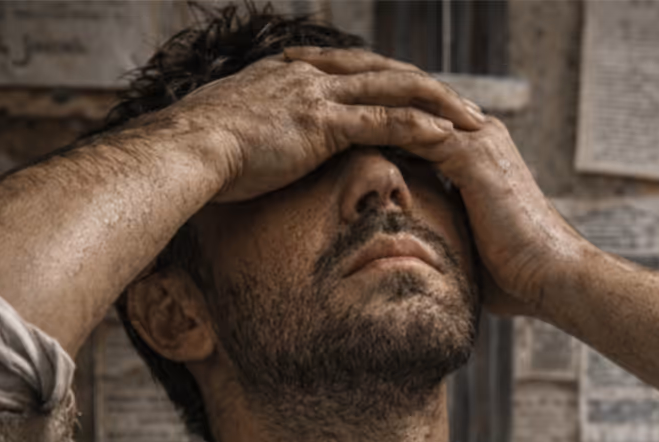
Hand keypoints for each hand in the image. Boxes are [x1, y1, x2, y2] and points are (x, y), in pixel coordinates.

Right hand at [161, 49, 486, 203]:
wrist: (182, 151)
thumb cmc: (204, 153)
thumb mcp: (241, 132)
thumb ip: (269, 132)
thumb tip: (273, 152)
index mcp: (293, 73)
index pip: (360, 71)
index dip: (399, 83)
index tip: (429, 99)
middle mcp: (310, 74)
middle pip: (388, 72)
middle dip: (434, 88)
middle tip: (471, 107)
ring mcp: (318, 94)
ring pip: (396, 89)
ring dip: (441, 104)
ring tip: (476, 122)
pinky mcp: (323, 122)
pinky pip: (384, 120)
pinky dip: (419, 126)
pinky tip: (448, 138)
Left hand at [280, 47, 590, 317]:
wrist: (553, 278)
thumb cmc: (514, 275)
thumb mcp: (467, 241)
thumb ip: (440, 227)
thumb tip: (411, 248)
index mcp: (472, 146)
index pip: (406, 107)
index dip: (360, 96)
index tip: (314, 92)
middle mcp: (473, 131)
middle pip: (399, 87)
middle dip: (345, 72)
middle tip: (293, 60)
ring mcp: (475, 139)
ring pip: (400, 95)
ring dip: (348, 84)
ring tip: (301, 75)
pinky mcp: (472, 156)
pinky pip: (411, 124)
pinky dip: (368, 116)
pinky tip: (328, 113)